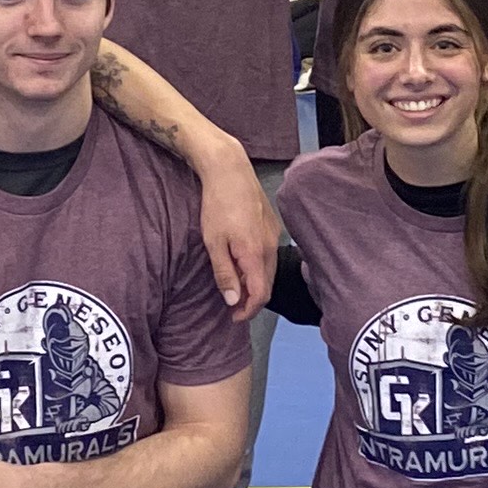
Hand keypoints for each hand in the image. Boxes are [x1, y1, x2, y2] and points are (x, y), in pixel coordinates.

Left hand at [198, 149, 276, 321]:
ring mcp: (273, 234)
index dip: (249, 311)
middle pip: (267, 283)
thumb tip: (234, 300)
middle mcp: (270, 246)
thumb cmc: (217, 205)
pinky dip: (258, 266)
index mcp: (256, 254)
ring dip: (255, 282)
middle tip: (232, 305)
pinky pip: (269, 254)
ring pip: (269, 269)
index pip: (260, 294)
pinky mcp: (272, 225)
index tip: (234, 317)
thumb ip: (225, 273)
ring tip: (236, 285)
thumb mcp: (213, 242)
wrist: (230, 170)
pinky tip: (242, 262)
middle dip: (251, 299)